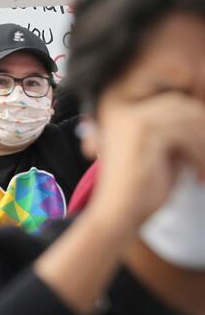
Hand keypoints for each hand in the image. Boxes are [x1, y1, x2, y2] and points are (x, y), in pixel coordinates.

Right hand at [87, 93, 204, 233]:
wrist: (118, 213)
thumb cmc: (138, 188)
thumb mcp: (160, 153)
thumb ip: (176, 133)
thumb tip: (203, 123)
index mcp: (122, 110)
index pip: (172, 100)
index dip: (195, 118)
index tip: (203, 142)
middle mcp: (123, 109)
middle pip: (181, 105)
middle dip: (203, 130)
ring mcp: (133, 119)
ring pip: (188, 120)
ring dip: (204, 146)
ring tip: (204, 169)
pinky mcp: (143, 132)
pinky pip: (185, 136)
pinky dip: (200, 156)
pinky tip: (199, 174)